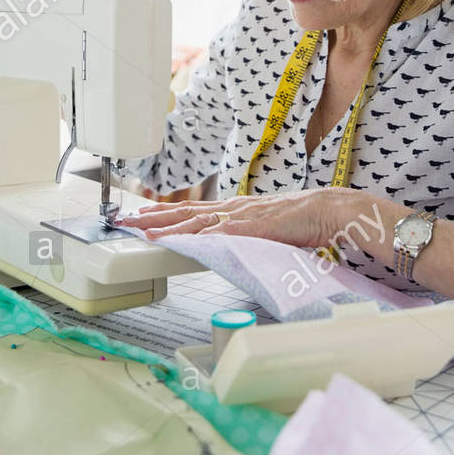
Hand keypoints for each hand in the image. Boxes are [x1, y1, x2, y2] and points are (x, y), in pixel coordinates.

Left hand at [117, 187, 365, 249]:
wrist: (328, 209)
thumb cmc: (303, 220)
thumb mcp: (267, 228)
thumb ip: (246, 235)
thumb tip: (226, 245)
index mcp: (236, 209)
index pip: (193, 210)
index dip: (166, 214)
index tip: (142, 217)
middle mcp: (234, 209)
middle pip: (185, 212)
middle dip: (154, 217)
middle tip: (125, 221)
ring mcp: (242, 216)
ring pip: (195, 220)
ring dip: (167, 225)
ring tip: (142, 230)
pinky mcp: (253, 227)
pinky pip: (218, 233)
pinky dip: (195, 236)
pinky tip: (179, 240)